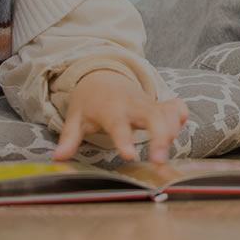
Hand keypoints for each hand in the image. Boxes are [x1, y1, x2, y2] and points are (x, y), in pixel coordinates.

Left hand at [54, 70, 188, 162]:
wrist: (103, 78)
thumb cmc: (89, 102)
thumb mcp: (75, 119)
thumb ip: (70, 138)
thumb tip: (58, 157)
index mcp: (111, 110)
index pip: (118, 125)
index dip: (124, 139)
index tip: (130, 155)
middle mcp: (133, 105)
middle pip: (153, 117)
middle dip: (160, 137)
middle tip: (159, 161)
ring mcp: (148, 103)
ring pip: (167, 113)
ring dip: (172, 130)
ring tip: (165, 153)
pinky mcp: (159, 104)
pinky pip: (175, 106)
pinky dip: (180, 115)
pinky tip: (179, 125)